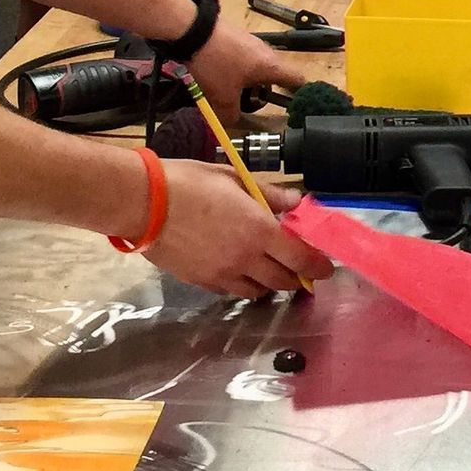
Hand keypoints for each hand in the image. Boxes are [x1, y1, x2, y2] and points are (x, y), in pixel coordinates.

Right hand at [144, 159, 333, 297]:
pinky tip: (239, 269)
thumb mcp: (236, 179)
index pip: (300, 257)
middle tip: (299, 267)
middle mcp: (245, 259)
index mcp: (259, 231)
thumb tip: (298, 202)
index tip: (326, 268)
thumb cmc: (191, 183)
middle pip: (283, 280)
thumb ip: (271, 195)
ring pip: (258, 291)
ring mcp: (222, 275)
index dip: (318, 266)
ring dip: (270, 283)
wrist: (144, 203)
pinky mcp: (202, 282)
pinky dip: (243, 284)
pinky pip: (232, 291)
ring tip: (269, 269)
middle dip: (296, 276)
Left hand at [187, 18, 305, 125]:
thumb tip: (231, 121)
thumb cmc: (216, 64)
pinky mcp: (236, 36)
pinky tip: (217, 74)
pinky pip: (242, 57)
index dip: (301, 94)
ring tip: (228, 90)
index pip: (298, 80)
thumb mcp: (222, 98)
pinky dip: (235, 69)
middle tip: (250, 103)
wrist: (193, 30)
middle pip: (274, 75)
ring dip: (247, 80)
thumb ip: (230, 115)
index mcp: (271, 66)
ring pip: (256, 66)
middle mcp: (266, 52)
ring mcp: (251, 42)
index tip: (296, 104)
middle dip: (264, 91)